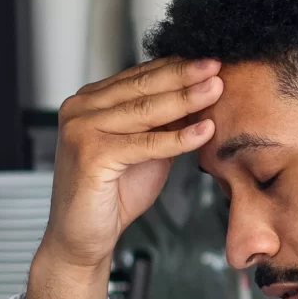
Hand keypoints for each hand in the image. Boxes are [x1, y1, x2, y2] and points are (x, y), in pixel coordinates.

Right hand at [32, 57, 224, 298]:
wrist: (84, 238)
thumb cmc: (112, 195)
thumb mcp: (147, 150)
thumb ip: (165, 123)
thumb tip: (202, 95)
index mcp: (91, 102)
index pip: (139, 77)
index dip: (176, 67)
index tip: (209, 59)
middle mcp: (80, 109)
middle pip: (142, 87)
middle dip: (184, 75)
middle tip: (217, 65)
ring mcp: (81, 130)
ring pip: (144, 110)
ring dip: (186, 99)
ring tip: (216, 89)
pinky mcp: (90, 155)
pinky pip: (144, 144)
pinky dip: (177, 138)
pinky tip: (203, 130)